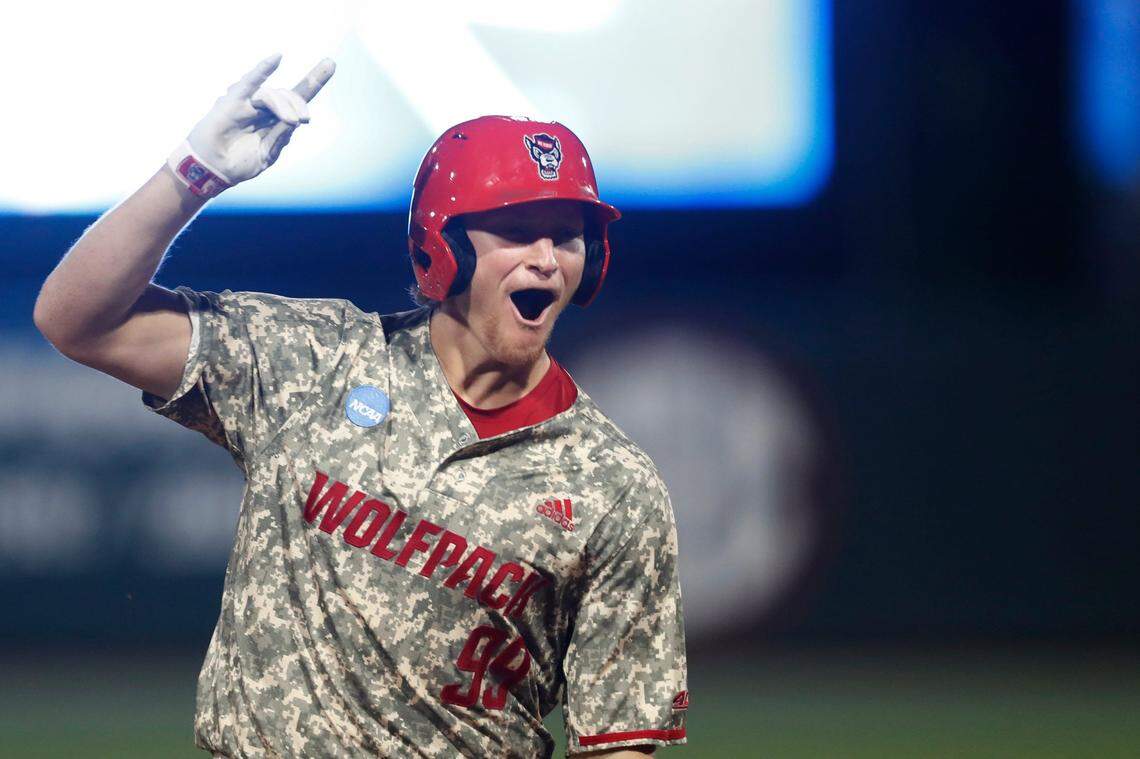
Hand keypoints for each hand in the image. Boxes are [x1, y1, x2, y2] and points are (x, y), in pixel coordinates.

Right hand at [167, 53, 335, 197]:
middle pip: (287, 95)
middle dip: (298, 105)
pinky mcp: (233, 101)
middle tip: (302, 120)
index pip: (297, 96)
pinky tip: (277, 58)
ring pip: (271, 94)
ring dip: (284, 105)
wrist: (213, 171)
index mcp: (275, 119)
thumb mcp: (267, 153)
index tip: (331, 64)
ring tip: (292, 121)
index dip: (314, 81)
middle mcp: (263, 107)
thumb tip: (295, 121)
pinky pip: (250, 82)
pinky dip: (263, 69)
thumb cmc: (238, 163)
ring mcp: (248, 102)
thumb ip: (281, 136)